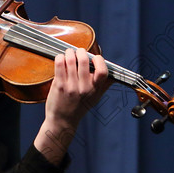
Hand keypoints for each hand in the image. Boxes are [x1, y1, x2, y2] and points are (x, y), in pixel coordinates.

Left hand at [34, 47, 111, 163]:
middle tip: (79, 52)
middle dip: (81, 52)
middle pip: (84, 61)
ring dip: (69, 53)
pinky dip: (60, 58)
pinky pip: (59, 64)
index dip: (99, 60)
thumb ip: (104, 85)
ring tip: (69, 53)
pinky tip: (61, 59)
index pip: (102, 71)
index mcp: (95, 89)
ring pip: (70, 60)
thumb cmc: (79, 107)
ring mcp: (71, 86)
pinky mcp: (59, 85)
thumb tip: (114, 74)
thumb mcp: (95, 98)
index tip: (94, 58)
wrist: (63, 120)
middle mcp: (84, 88)